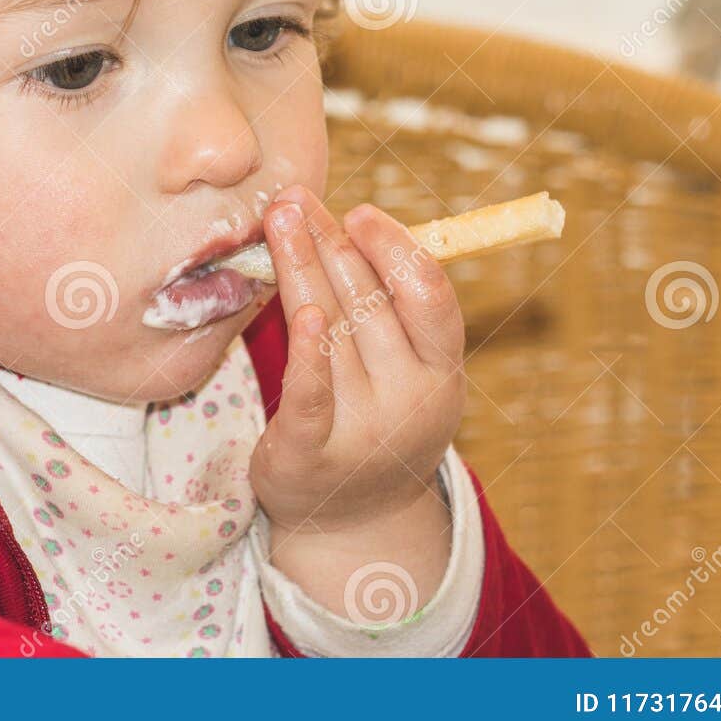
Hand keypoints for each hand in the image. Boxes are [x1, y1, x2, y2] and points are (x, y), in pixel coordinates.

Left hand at [249, 183, 467, 614]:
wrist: (351, 521)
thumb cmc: (374, 419)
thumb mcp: (406, 371)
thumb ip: (388, 308)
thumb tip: (351, 222)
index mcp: (441, 373)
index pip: (428, 299)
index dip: (396, 250)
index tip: (360, 212)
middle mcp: (410, 401)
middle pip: (370, 306)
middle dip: (332, 244)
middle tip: (297, 199)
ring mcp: (364, 431)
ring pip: (332, 332)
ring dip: (303, 269)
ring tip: (279, 222)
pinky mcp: (311, 455)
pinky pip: (310, 396)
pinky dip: (306, 352)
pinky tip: (299, 311)